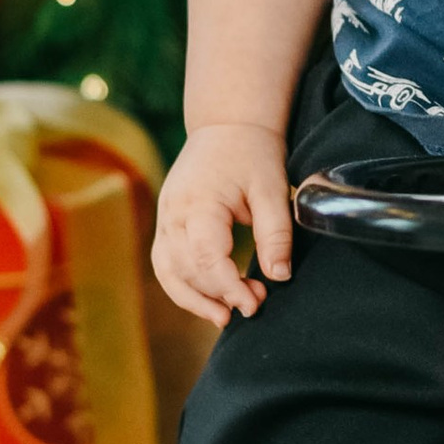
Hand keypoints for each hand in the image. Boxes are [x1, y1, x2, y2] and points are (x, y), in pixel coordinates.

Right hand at [155, 120, 293, 324]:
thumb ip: (275, 234)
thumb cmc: (252, 154)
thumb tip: (279, 277)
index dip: (228, 287)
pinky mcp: (166, 223)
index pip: (205, 257)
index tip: (255, 303)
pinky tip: (207, 300)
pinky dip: (182, 286)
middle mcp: (173, 212)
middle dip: (217, 295)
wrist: (226, 126)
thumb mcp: (272, 189)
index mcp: (198, 202)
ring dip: (194, 299)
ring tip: (224, 318)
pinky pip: (165, 263)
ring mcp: (164, 218)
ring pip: (168, 271)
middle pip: (184, 269)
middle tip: (253, 306)